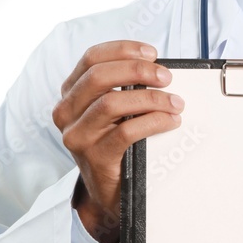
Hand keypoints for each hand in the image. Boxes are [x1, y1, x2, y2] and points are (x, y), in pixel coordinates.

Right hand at [52, 41, 183, 242]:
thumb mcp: (112, 112)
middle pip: (99, 76)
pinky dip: (153, 122)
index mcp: (71, 94)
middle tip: (166, 77)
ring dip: (151, 98)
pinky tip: (170, 121)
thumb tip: (158, 68)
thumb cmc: (116, 145)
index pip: (92, 58)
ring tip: (175, 103)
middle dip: (138, 70)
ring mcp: (78, 136)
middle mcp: (67, 113)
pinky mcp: (95, 157)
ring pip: (112, 103)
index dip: (123, 50)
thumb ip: (123, 88)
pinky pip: (126, 132)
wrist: (110, 192)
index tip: (152, 53)